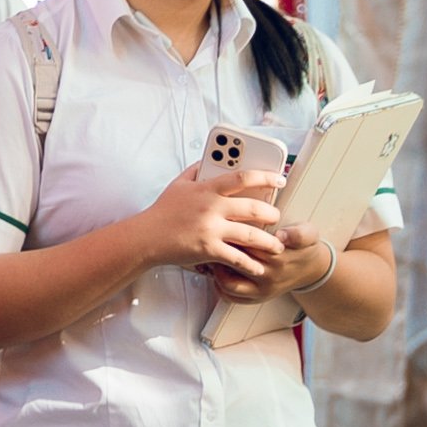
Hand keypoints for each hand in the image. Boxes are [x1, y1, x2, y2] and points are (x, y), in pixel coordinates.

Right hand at [139, 163, 282, 282]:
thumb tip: (209, 158)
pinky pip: (236, 258)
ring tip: (277, 246)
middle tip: (277, 217)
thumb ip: (196, 170)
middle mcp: (212, 208)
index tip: (279, 179)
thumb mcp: (179, 184)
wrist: (147, 237)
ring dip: (268, 242)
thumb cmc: (162, 211)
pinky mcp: (208, 250)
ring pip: (251, 235)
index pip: (243, 177)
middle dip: (272, 214)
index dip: (265, 177)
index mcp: (207, 189)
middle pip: (254, 208)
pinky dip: (250, 264)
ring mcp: (211, 230)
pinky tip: (259, 267)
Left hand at [216, 217, 339, 304]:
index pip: (247, 243)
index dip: (232, 232)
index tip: (223, 223)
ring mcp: (261, 290)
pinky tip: (217, 271)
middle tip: (209, 235)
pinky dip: (219, 285)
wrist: (311, 270)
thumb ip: (299, 233)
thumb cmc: (303, 247)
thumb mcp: (308, 233)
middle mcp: (268, 276)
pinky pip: (231, 297)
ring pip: (228, 283)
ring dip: (216, 269)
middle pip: (233, 261)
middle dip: (219, 248)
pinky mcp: (256, 299)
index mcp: (279, 256)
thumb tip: (282, 235)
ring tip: (212, 254)